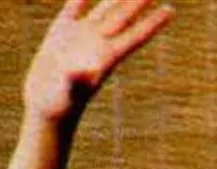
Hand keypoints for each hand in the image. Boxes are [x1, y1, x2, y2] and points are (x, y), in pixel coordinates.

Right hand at [23, 0, 174, 124]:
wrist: (45, 109)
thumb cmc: (59, 107)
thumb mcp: (67, 95)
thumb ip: (75, 82)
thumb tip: (79, 70)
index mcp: (105, 58)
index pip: (135, 37)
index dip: (152, 23)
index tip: (171, 10)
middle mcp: (97, 45)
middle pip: (124, 18)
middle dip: (139, 1)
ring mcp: (80, 37)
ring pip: (104, 9)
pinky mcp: (62, 33)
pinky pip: (75, 8)